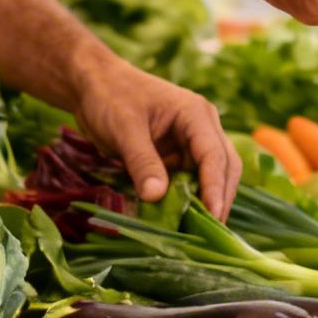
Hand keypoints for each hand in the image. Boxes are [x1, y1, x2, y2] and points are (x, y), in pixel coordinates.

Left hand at [68, 54, 239, 217]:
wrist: (93, 85)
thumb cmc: (109, 96)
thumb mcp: (124, 129)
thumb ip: (142, 161)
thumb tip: (156, 197)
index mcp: (196, 114)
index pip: (215, 155)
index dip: (215, 187)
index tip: (214, 216)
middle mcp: (202, 128)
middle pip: (225, 167)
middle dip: (220, 198)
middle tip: (212, 233)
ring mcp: (191, 142)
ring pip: (211, 176)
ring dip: (206, 201)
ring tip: (198, 232)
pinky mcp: (177, 155)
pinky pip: (190, 180)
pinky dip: (188, 199)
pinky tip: (181, 219)